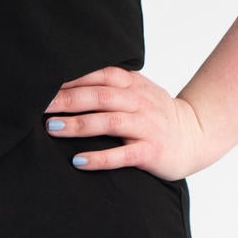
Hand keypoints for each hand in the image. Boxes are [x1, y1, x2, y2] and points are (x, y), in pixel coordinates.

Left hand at [43, 64, 205, 181]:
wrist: (196, 136)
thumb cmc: (157, 115)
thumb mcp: (138, 92)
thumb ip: (111, 85)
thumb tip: (66, 84)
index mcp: (134, 85)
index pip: (101, 75)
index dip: (73, 78)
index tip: (45, 84)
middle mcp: (140, 102)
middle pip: (100, 97)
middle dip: (68, 100)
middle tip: (40, 105)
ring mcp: (147, 127)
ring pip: (109, 122)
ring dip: (79, 124)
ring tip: (52, 128)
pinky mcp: (151, 152)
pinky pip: (122, 155)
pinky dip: (100, 158)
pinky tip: (78, 161)